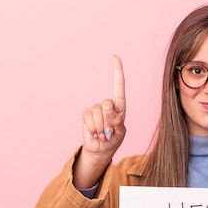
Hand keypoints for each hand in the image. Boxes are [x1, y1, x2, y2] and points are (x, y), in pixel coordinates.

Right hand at [73, 55, 126, 188]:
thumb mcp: (120, 133)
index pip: (119, 86)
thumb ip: (117, 122)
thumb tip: (108, 111)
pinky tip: (96, 133)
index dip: (117, 71)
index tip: (116, 56)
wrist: (101, 150)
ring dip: (101, 128)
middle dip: (109, 121)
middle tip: (110, 133)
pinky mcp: (86, 115)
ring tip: (103, 135)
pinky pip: (89, 118)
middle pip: (107, 104)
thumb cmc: (114, 140)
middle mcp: (107, 105)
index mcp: (119, 106)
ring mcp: (95, 109)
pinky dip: (93, 129)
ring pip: (98, 113)